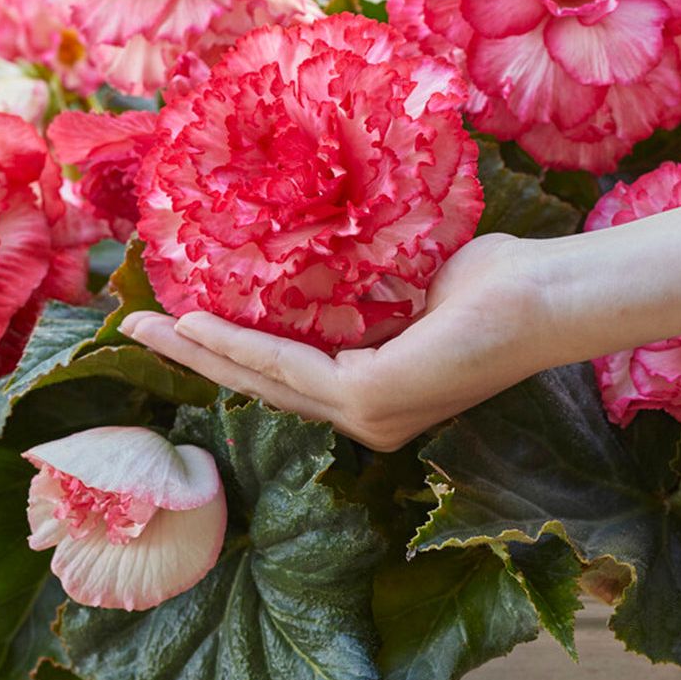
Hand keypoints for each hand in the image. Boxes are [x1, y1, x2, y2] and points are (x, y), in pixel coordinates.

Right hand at [119, 234, 550, 450]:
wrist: (544, 295)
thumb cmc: (487, 283)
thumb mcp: (402, 288)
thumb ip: (356, 295)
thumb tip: (316, 264)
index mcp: (371, 390)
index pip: (283, 374)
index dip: (226, 352)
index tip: (180, 324)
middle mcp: (364, 414)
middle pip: (259, 385)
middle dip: (192, 358)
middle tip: (135, 331)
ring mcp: (367, 415)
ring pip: (263, 381)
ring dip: (199, 353)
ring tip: (147, 329)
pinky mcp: (371, 399)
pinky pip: (289, 368)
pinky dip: (239, 345)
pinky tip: (199, 325)